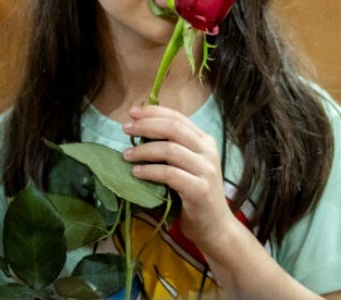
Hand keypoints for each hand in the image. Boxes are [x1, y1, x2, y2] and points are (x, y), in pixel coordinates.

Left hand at [121, 104, 234, 250]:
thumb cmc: (195, 195)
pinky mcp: (199, 189)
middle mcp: (208, 151)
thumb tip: (141, 130)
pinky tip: (137, 173)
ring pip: (170, 149)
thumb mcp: (188, 165)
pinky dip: (150, 171)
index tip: (132, 112)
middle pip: (173, 128)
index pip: (178, 117)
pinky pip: (169, 174)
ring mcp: (206, 170)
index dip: (154, 112)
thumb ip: (173, 148)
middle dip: (146, 125)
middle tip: (125, 129)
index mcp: (205, 141)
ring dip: (144, 150)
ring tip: (126, 155)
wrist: (216, 227)